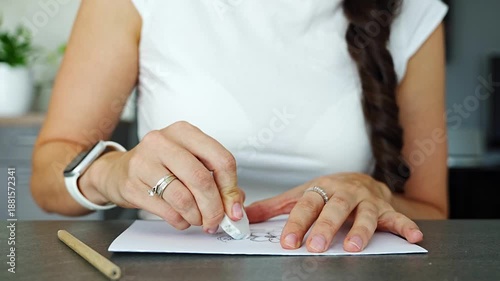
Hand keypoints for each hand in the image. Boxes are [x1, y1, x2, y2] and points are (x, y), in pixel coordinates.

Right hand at [88, 121, 244, 232]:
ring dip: (197, 216)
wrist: (118, 171)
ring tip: (198, 219)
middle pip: (202, 179)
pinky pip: (167, 210)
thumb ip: (215, 179)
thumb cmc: (160, 166)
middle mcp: (163, 141)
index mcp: (184, 132)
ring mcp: (145, 161)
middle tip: (217, 221)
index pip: (220, 159)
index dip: (231, 188)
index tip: (234, 207)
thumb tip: (235, 203)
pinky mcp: (133, 184)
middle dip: (214, 207)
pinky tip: (182, 218)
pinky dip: (180, 220)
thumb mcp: (189, 161)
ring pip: (184, 197)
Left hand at [245, 173, 422, 252]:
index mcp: (320, 189)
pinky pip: (398, 217)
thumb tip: (245, 216)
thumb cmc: (327, 191)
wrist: (360, 180)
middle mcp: (344, 192)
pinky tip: (413, 237)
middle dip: (325, 227)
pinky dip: (406, 226)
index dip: (296, 224)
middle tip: (317, 246)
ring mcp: (367, 200)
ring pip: (365, 214)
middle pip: (334, 208)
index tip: (288, 242)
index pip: (306, 206)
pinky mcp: (386, 208)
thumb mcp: (301, 195)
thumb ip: (275, 207)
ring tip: (353, 247)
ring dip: (361, 230)